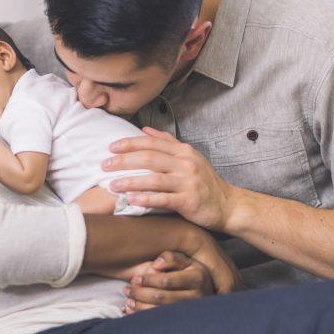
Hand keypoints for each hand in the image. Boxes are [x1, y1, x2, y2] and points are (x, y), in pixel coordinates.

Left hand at [104, 127, 235, 230]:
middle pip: (149, 158)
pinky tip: (130, 200)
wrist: (228, 205)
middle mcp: (186, 164)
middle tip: (105, 165)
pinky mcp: (188, 201)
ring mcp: (188, 183)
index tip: (111, 147)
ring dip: (130, 181)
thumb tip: (145, 129)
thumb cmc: (205, 182)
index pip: (152, 143)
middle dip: (124, 161)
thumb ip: (167, 143)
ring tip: (112, 184)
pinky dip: (145, 199)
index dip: (130, 143)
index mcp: (183, 152)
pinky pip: (163, 199)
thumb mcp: (190, 157)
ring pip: (154, 179)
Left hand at [122, 251, 213, 313]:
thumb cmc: (190, 272)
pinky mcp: (184, 321)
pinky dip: (143, 317)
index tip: (134, 279)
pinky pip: (160, 322)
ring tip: (128, 301)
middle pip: (162, 297)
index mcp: (197, 278)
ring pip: (160, 312)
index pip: (167, 281)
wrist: (207, 291)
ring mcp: (191, 311)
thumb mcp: (185, 260)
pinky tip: (133, 312)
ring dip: (140, 307)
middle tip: (126, 289)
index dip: (148, 280)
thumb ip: (171, 257)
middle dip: (140, 293)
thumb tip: (155, 264)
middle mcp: (196, 296)